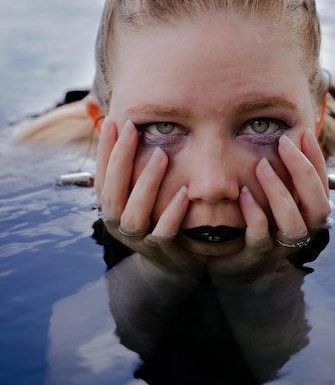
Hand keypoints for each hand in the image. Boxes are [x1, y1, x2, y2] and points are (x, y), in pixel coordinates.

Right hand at [95, 117, 205, 279]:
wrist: (173, 266)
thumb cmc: (156, 218)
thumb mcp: (140, 191)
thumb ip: (128, 160)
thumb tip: (104, 119)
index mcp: (111, 208)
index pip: (102, 177)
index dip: (105, 151)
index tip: (114, 122)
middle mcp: (118, 225)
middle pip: (112, 194)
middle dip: (121, 160)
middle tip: (133, 129)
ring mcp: (138, 241)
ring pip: (134, 215)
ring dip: (146, 184)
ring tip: (161, 155)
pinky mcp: (161, 252)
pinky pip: (163, 233)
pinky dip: (171, 213)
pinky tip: (183, 192)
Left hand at [208, 128, 329, 278]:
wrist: (226, 263)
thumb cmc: (250, 223)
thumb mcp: (268, 198)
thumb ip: (279, 175)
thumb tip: (281, 133)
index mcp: (306, 217)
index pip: (323, 187)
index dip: (316, 160)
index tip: (303, 133)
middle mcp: (300, 235)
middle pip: (318, 207)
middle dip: (304, 172)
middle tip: (284, 143)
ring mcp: (279, 249)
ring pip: (293, 225)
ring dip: (280, 192)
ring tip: (261, 165)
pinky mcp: (254, 259)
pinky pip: (259, 237)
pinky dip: (254, 215)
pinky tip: (243, 194)